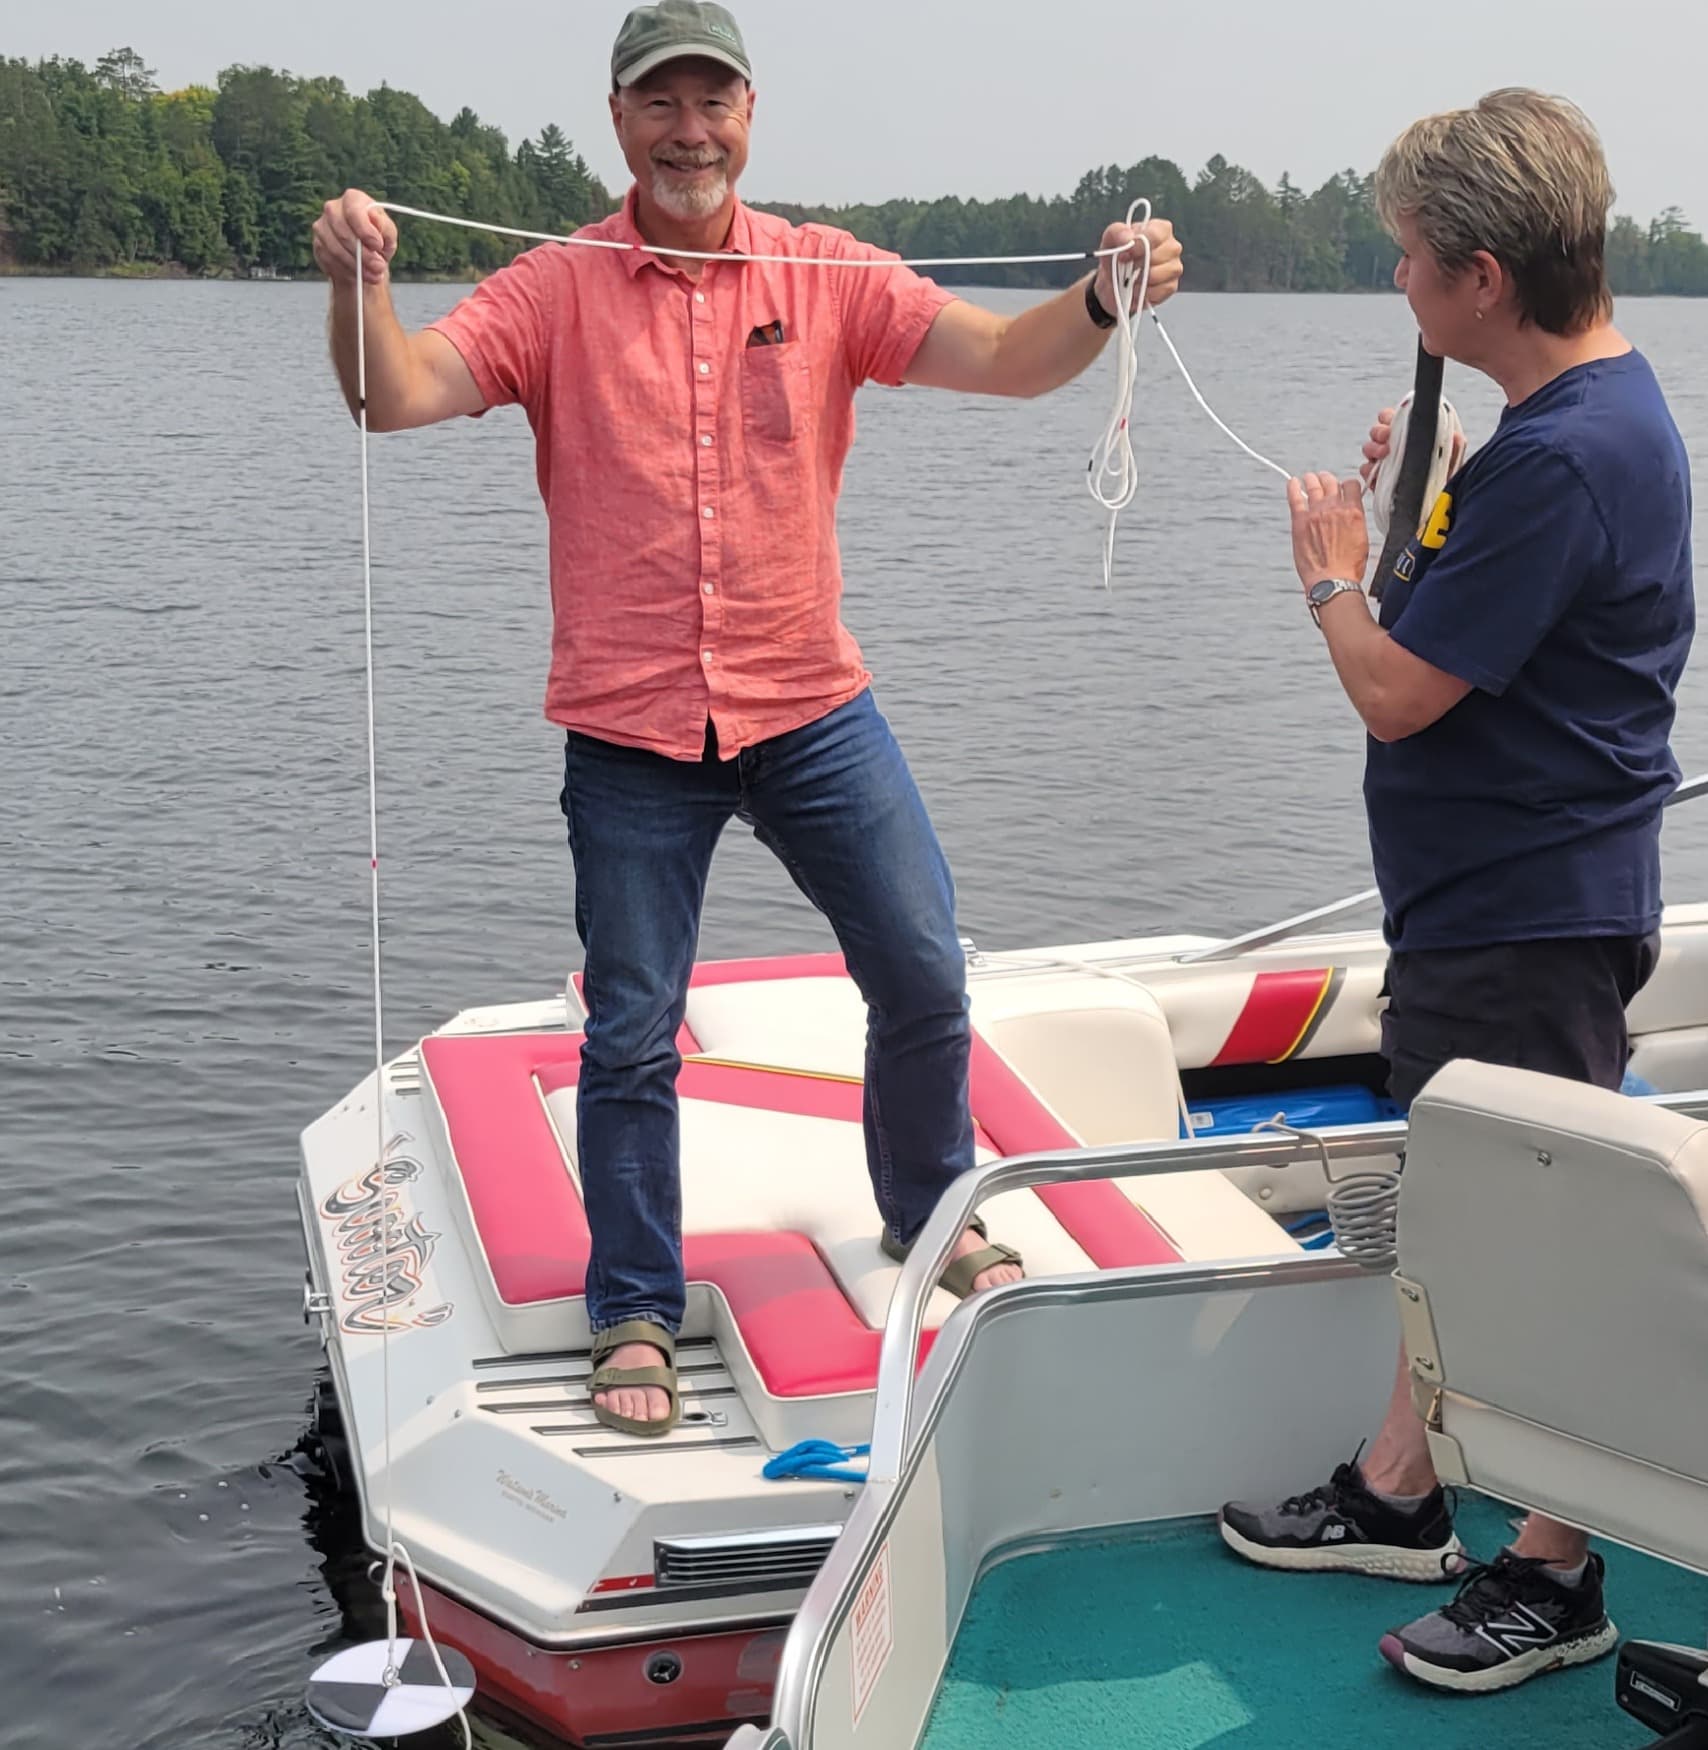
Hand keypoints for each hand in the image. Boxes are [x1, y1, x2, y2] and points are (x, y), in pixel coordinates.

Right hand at [312, 190, 397, 284]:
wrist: (366, 257)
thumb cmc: (378, 240)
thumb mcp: (388, 234)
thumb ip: (384, 227)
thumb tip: (374, 218)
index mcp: (352, 199)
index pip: (353, 212)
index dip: (366, 231)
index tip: (378, 246)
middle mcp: (333, 208)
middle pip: (343, 233)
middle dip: (363, 254)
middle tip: (378, 267)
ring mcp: (322, 226)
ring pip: (335, 249)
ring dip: (356, 266)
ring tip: (373, 275)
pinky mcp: (318, 244)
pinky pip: (330, 260)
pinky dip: (346, 271)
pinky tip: (359, 274)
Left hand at [1095, 217, 1183, 316]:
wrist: (1112, 284)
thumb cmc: (1116, 257)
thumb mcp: (1110, 240)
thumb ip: (1117, 232)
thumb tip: (1128, 238)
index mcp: (1160, 229)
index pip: (1156, 235)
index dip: (1139, 246)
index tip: (1125, 255)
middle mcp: (1172, 246)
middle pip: (1158, 256)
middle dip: (1137, 265)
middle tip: (1126, 269)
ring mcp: (1174, 267)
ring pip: (1160, 274)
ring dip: (1140, 280)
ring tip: (1131, 280)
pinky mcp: (1171, 286)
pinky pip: (1160, 291)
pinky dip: (1144, 293)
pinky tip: (1137, 290)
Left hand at [1287, 472, 1369, 588]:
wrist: (1332, 580)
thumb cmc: (1348, 567)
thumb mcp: (1362, 539)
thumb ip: (1356, 521)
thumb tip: (1352, 515)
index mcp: (1354, 512)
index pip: (1351, 485)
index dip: (1347, 485)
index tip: (1343, 488)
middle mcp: (1335, 508)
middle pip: (1331, 482)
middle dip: (1329, 479)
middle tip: (1325, 480)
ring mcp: (1316, 513)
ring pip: (1314, 486)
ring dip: (1312, 480)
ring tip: (1310, 479)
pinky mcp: (1300, 521)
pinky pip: (1295, 498)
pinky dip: (1293, 487)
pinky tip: (1292, 482)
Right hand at [1359, 403, 1466, 487]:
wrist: (1437, 505)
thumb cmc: (1445, 479)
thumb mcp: (1453, 460)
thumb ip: (1455, 445)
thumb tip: (1455, 435)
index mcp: (1410, 434)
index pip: (1393, 417)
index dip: (1388, 417)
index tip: (1392, 424)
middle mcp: (1395, 446)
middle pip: (1376, 430)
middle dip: (1379, 433)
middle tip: (1387, 440)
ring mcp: (1385, 462)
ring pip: (1368, 448)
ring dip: (1373, 449)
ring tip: (1383, 456)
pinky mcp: (1377, 480)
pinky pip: (1365, 471)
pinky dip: (1368, 471)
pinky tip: (1377, 473)